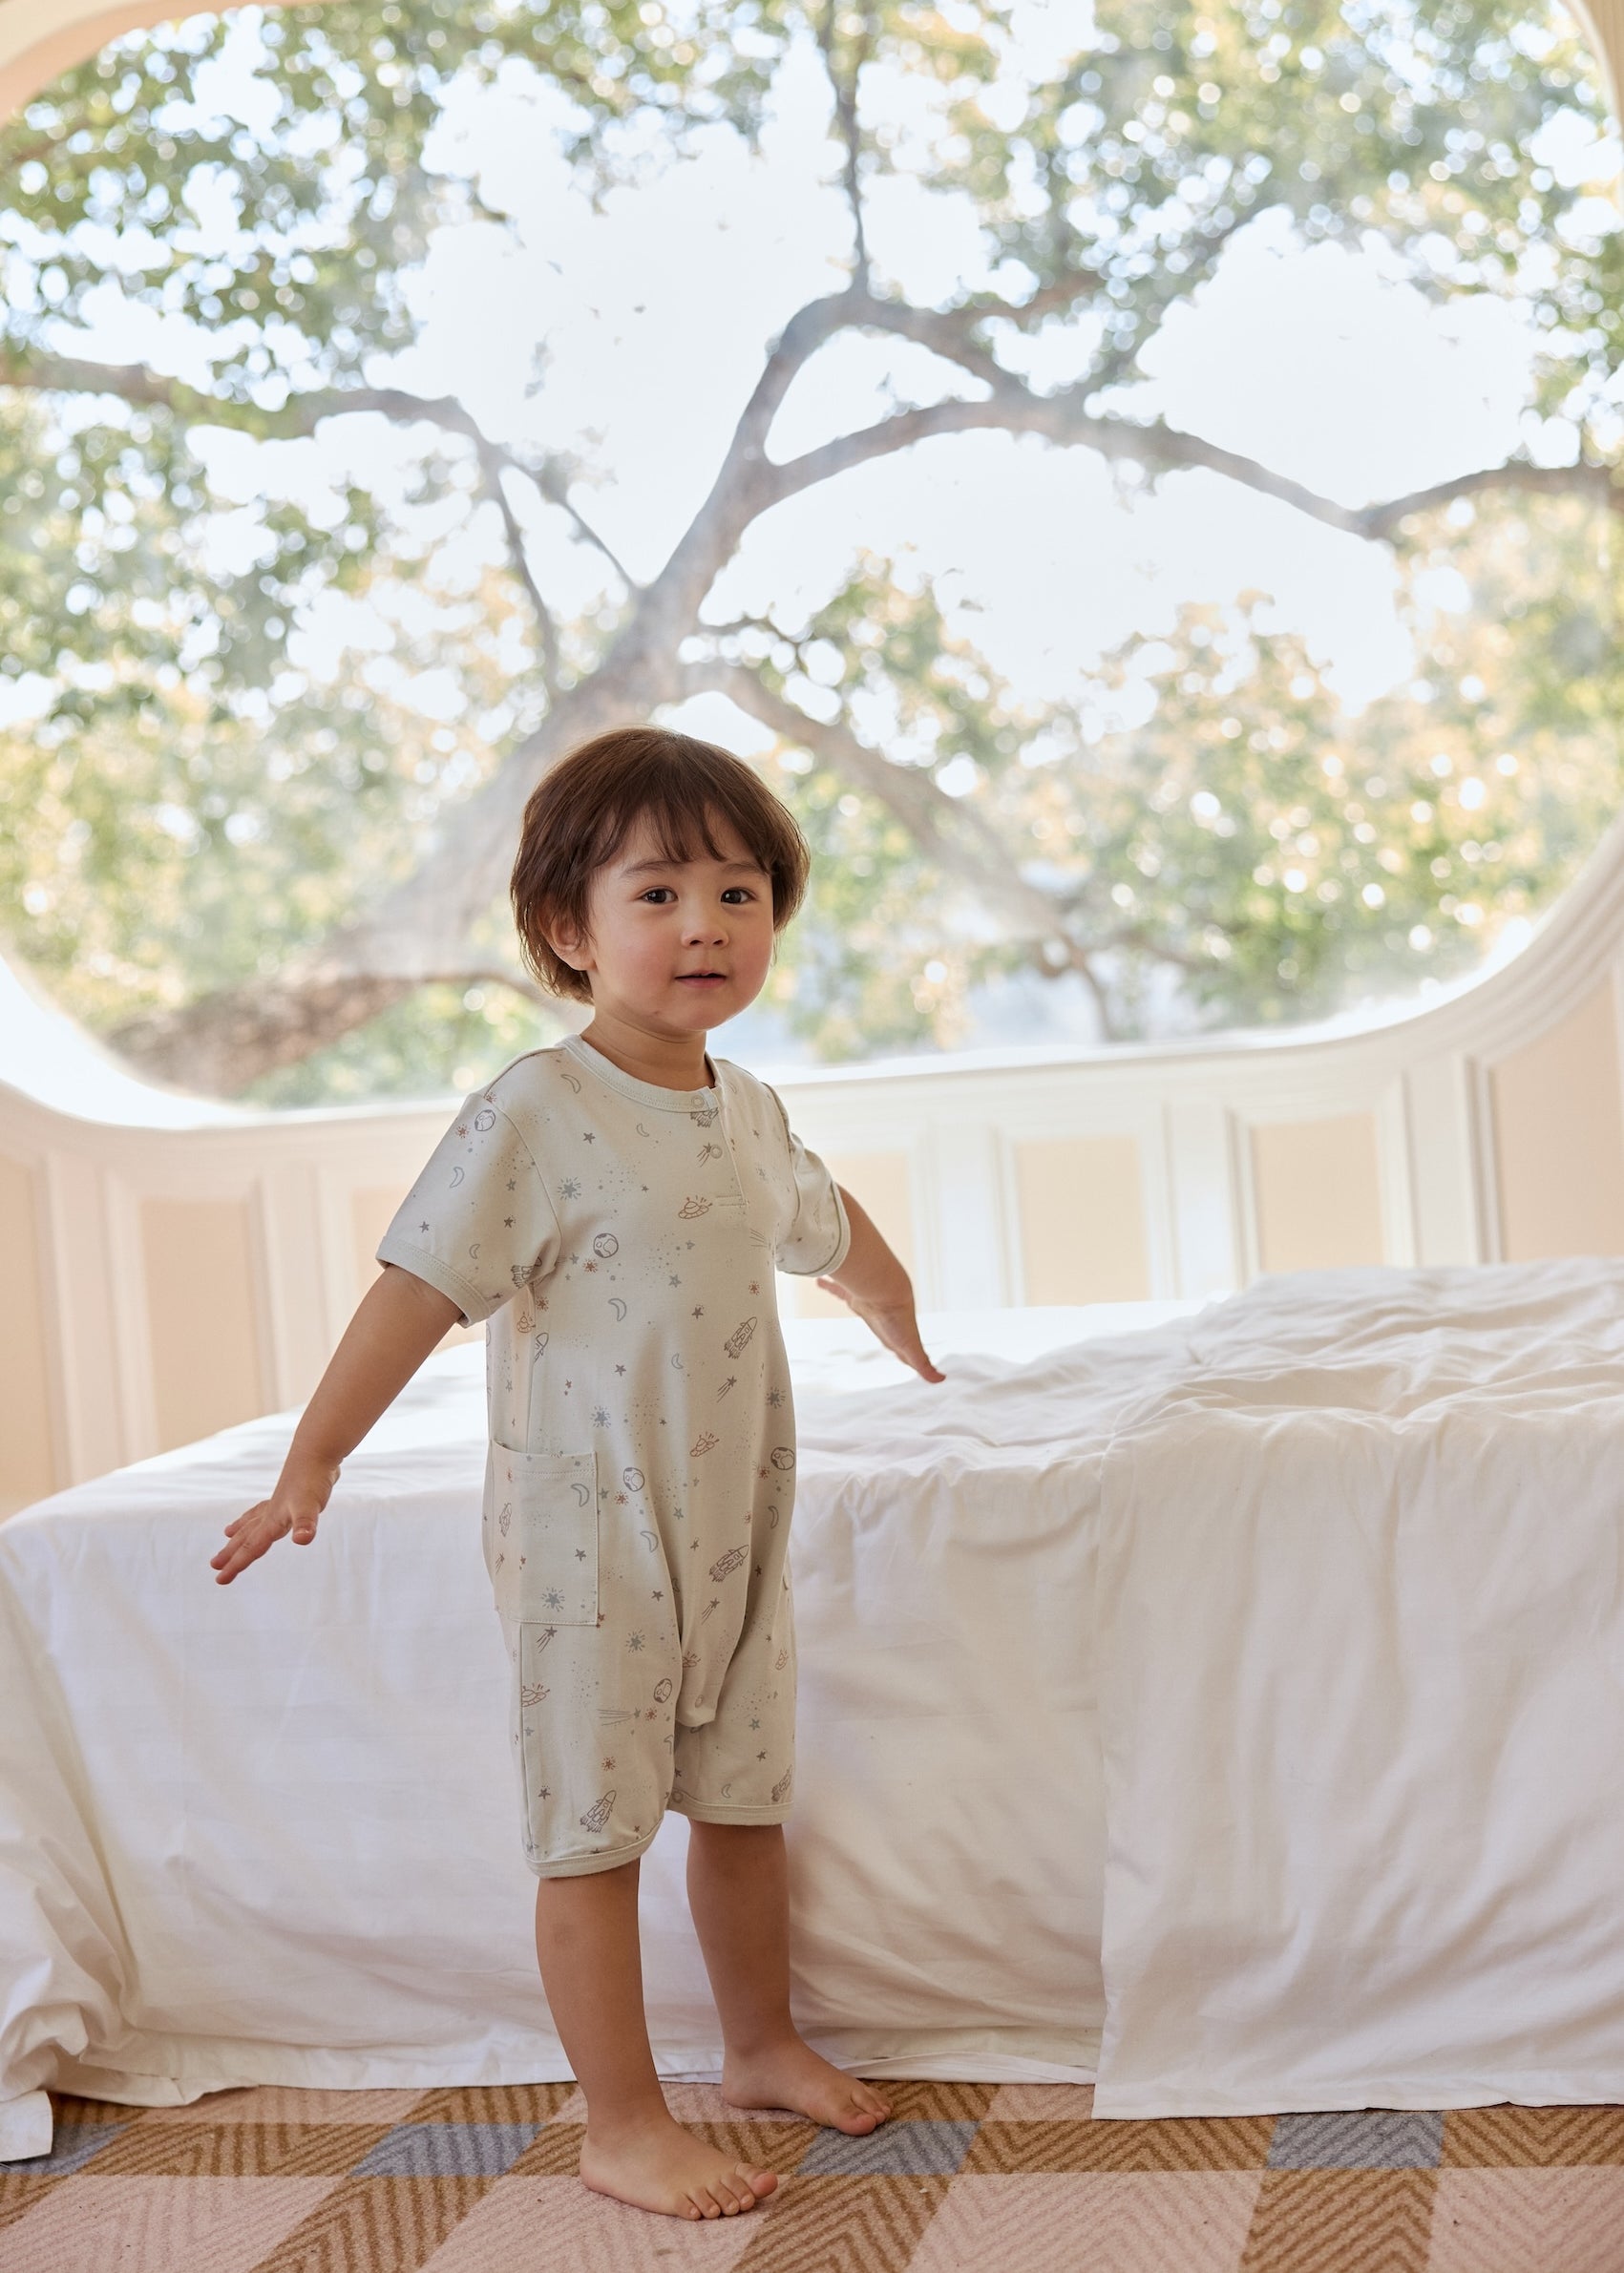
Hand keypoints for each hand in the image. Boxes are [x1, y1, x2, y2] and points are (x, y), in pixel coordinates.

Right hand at [210, 1462, 335, 1584]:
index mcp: (272, 1521)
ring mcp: (279, 1502)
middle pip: (246, 1537)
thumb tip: (302, 1540)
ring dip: (240, 1531)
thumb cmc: (313, 1481)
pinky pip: (266, 1508)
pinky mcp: (289, 1495)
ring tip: (227, 1535)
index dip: (236, 1565)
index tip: (218, 1580)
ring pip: (253, 1521)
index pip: (251, 1548)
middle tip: (214, 1565)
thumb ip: (306, 1524)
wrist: (317, 1451)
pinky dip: (258, 1512)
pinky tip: (265, 1511)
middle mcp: (271, 1513)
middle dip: (231, 1553)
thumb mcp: (311, 1506)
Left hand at [815, 1279, 945, 1382]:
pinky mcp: (851, 1294)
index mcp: (891, 1332)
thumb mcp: (911, 1347)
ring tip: (849, 1299)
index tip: (901, 1353)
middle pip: (878, 1324)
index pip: (897, 1345)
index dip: (899, 1349)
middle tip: (878, 1325)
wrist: (886, 1289)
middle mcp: (879, 1317)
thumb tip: (940, 1380)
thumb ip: (923, 1364)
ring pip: (856, 1302)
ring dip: (851, 1300)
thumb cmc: (898, 1317)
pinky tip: (818, 1282)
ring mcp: (866, 1303)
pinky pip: (837, 1290)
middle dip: (879, 1324)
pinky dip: (828, 1287)